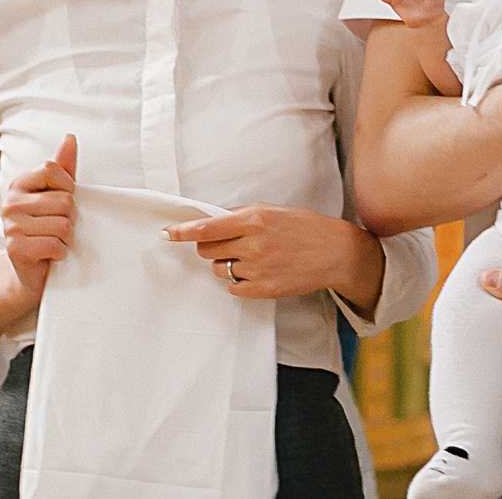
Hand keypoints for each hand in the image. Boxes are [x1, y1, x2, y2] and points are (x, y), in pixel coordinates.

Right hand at [0, 134, 77, 304]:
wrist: (30, 273)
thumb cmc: (47, 230)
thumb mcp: (57, 196)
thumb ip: (63, 168)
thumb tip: (70, 138)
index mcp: (19, 185)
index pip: (52, 169)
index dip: (68, 187)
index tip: (64, 202)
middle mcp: (10, 203)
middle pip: (64, 199)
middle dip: (70, 218)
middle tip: (57, 229)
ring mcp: (10, 226)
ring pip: (63, 224)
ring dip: (66, 238)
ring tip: (54, 241)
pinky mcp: (16, 248)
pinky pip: (55, 244)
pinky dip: (60, 253)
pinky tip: (51, 255)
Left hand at [165, 204, 383, 311]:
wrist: (334, 252)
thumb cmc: (302, 226)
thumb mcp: (271, 210)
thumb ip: (240, 216)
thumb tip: (209, 221)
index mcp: (254, 219)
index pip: (207, 227)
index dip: (182, 231)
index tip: (166, 234)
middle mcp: (254, 244)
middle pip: (207, 249)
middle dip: (210, 246)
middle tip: (229, 244)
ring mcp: (259, 269)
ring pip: (217, 269)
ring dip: (225, 263)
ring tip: (249, 257)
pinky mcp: (264, 289)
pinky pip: (232, 287)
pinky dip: (237, 280)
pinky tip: (255, 272)